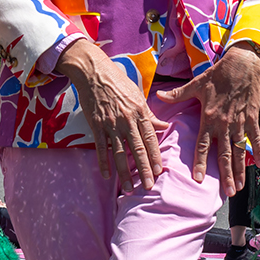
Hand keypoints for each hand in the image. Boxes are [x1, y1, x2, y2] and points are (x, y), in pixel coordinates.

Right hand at [56, 39, 167, 189]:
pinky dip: (104, 162)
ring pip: (120, 152)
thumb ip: (150, 114)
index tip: (159, 171)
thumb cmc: (118, 83)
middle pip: (137, 149)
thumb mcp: (138, 96)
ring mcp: (111, 123)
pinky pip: (101, 147)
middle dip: (144, 169)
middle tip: (148, 186)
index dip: (155, 156)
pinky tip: (108, 176)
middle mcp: (127, 119)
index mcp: (140, 112)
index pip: (150, 138)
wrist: (94, 72)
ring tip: (130, 187)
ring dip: (125, 172)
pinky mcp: (96, 125)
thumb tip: (164, 126)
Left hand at [157, 42, 259, 193]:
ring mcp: (240, 122)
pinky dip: (259, 151)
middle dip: (226, 175)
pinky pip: (256, 138)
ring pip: (240, 150)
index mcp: (209, 118)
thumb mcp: (196, 84)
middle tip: (227, 193)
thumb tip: (159, 96)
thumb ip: (178, 94)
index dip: (201, 162)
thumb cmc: (218, 74)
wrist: (242, 63)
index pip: (204, 145)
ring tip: (240, 186)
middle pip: (224, 154)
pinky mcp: (252, 117)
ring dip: (240, 169)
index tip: (199, 179)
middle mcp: (224, 124)